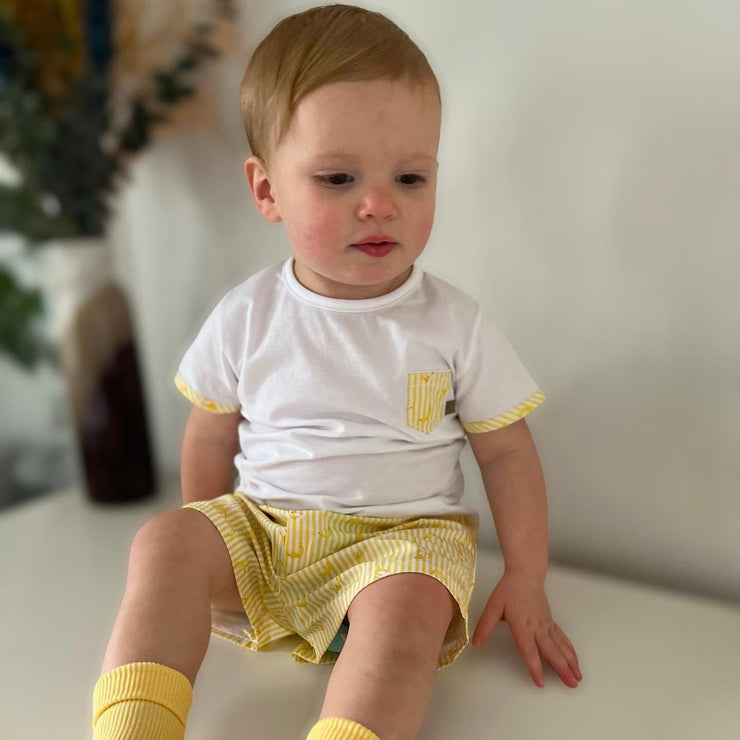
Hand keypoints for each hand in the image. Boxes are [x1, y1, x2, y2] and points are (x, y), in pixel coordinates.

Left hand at [472, 572, 581, 688]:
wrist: (525, 575)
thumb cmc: (509, 590)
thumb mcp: (493, 607)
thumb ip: (485, 625)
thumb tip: (476, 643)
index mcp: (522, 625)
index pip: (529, 650)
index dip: (535, 667)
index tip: (540, 682)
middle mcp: (537, 627)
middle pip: (551, 651)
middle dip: (562, 669)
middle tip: (571, 685)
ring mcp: (546, 625)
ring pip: (560, 646)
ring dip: (570, 662)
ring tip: (577, 678)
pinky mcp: (550, 622)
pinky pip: (562, 638)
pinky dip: (570, 651)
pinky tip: (574, 660)